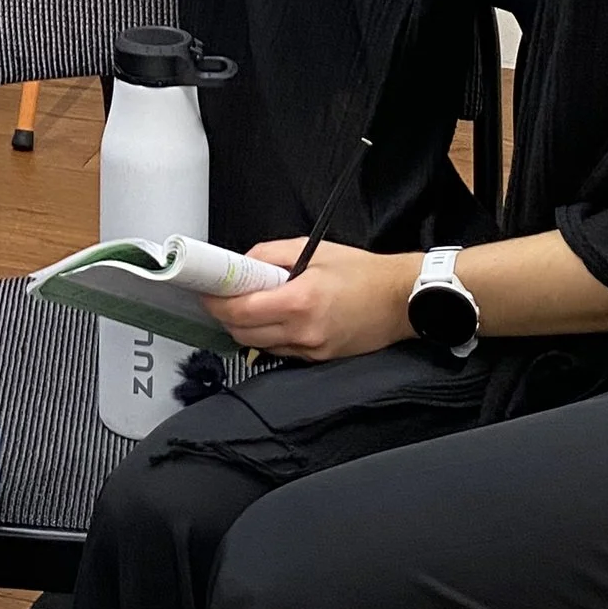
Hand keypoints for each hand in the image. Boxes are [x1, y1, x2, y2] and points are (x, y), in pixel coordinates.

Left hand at [201, 241, 419, 362]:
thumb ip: (268, 255)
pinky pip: (281, 350)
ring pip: (258, 345)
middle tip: (224, 296)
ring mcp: (311, 349)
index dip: (216, 302)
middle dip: (226, 315)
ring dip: (246, 327)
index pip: (240, 310)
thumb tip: (240, 264)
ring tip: (252, 304)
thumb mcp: (312, 249)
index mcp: (299, 300)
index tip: (206, 292)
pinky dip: (269, 335)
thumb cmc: (362, 272)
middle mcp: (303, 331)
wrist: (401, 300)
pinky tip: (277, 317)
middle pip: (242, 333)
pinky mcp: (318, 358)